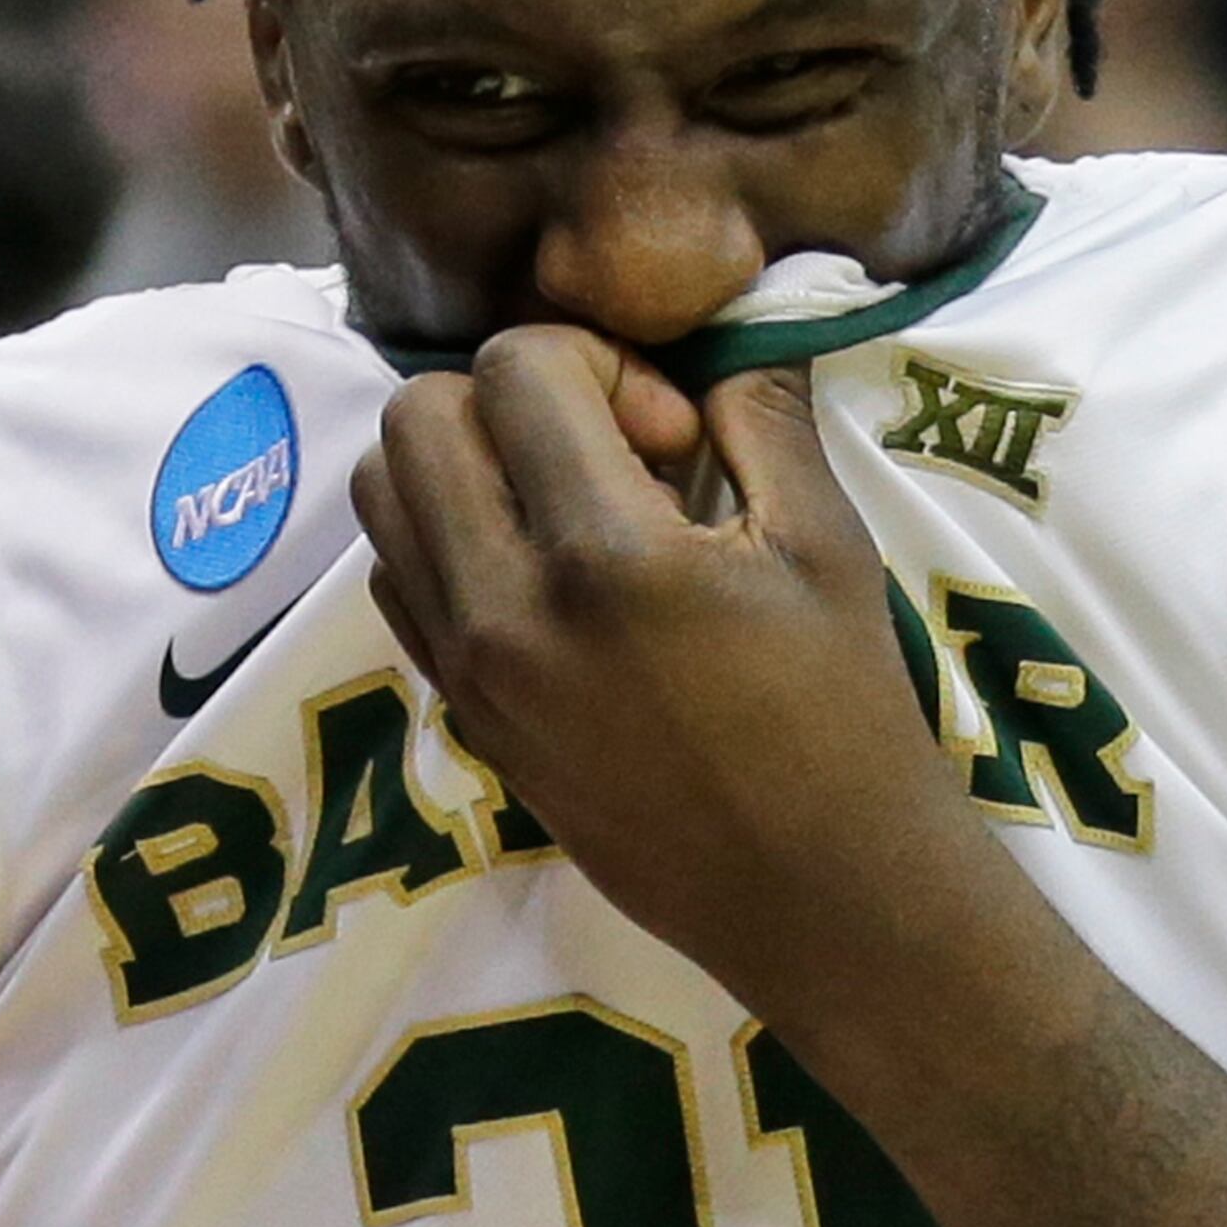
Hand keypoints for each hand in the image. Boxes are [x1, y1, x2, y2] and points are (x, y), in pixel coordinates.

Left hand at [350, 334, 984, 1042]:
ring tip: (564, 509)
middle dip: (508, 398)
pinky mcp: (466, 719)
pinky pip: (399, 585)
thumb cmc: (844, 714)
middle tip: (606, 457)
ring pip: (382, 497)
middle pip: (416, 415)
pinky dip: (450, 546)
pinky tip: (543, 578)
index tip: (674, 435)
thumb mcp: (826, 543)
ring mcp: (470, 673)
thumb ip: (760, 412)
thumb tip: (722, 334)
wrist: (815, 893)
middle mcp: (506, 610)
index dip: (598, 361)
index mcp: (602, 554)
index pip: (514, 365)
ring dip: (465, 466)